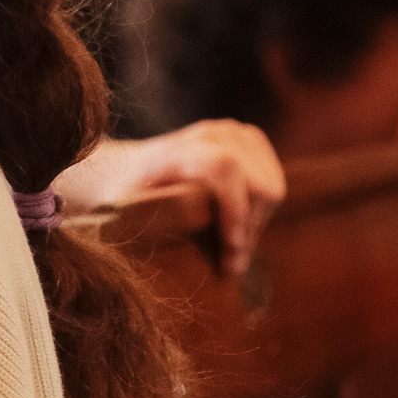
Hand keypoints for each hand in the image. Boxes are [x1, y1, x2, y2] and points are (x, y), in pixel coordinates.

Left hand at [56, 122, 285, 275]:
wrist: (128, 170)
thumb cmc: (124, 198)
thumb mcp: (127, 213)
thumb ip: (162, 214)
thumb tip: (203, 221)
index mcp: (178, 150)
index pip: (226, 168)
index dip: (236, 213)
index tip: (231, 255)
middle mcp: (213, 134)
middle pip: (259, 184)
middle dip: (249, 231)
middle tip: (230, 265)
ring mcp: (235, 133)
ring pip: (271, 186)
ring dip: (256, 224)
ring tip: (231, 249)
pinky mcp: (250, 141)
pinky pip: (273, 182)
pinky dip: (260, 212)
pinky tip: (236, 229)